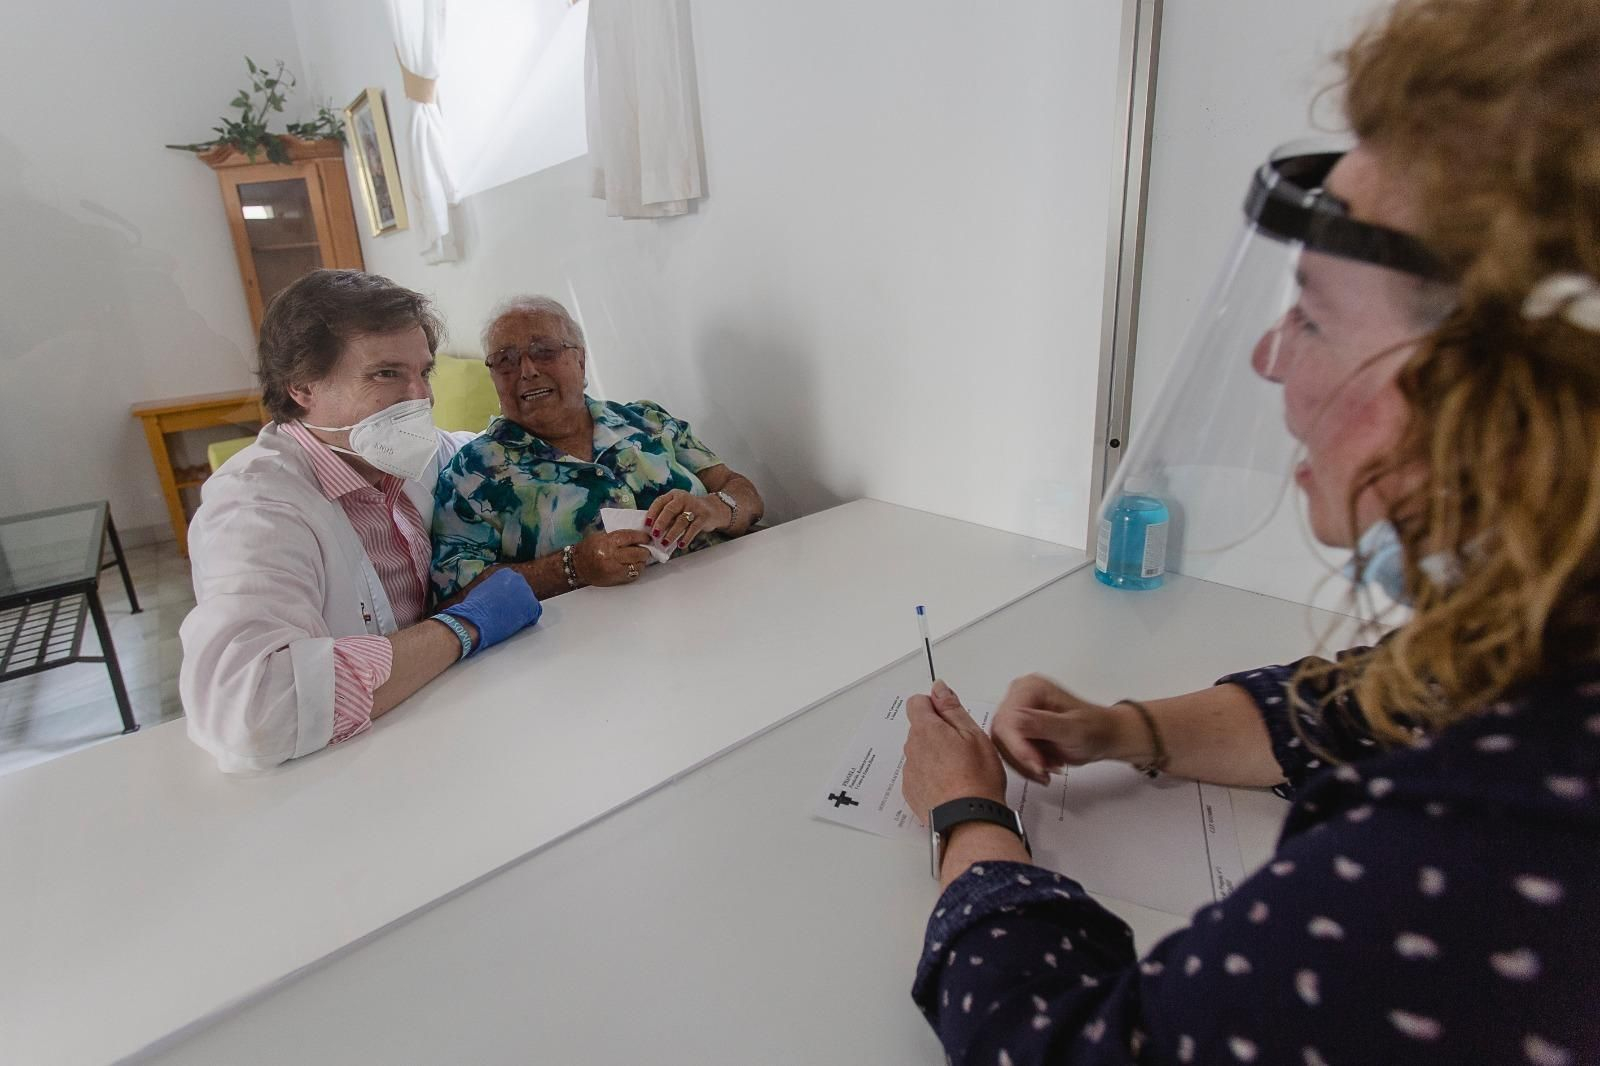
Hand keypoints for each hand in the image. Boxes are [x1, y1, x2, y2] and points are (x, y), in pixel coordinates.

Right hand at [442, 568, 541, 652]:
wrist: (475, 620)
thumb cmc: (475, 608)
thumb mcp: (483, 589)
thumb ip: (495, 588)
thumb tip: (498, 594)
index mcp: (506, 573)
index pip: (514, 585)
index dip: (509, 598)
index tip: (504, 604)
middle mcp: (519, 579)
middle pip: (523, 593)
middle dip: (516, 604)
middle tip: (507, 613)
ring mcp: (527, 592)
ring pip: (528, 604)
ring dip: (521, 612)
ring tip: (507, 619)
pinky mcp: (532, 606)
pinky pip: (534, 615)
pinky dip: (526, 621)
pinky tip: (515, 624)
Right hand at [572, 530, 652, 586]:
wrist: (577, 567)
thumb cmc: (588, 549)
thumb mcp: (601, 536)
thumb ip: (618, 536)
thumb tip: (637, 536)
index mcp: (607, 543)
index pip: (630, 538)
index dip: (642, 537)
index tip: (647, 538)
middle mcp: (612, 557)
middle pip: (638, 553)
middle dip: (644, 551)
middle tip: (646, 549)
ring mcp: (615, 570)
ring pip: (638, 566)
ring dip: (642, 561)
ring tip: (640, 558)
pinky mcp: (616, 580)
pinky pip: (633, 575)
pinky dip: (637, 570)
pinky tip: (634, 566)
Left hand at [645, 489, 730, 551]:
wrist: (713, 509)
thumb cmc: (689, 511)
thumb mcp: (677, 508)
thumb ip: (666, 516)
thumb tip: (651, 532)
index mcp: (673, 495)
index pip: (660, 502)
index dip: (652, 513)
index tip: (646, 525)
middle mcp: (683, 498)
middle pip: (670, 510)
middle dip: (661, 523)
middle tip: (655, 535)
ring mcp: (695, 506)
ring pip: (681, 521)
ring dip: (672, 533)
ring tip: (665, 543)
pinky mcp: (704, 516)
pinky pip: (694, 528)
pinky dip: (686, 538)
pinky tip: (681, 545)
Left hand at [901, 680, 1007, 822]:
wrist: (969, 820)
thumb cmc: (977, 778)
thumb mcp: (973, 734)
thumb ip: (951, 708)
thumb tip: (938, 688)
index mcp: (926, 730)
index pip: (917, 702)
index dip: (935, 705)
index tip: (950, 715)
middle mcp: (912, 749)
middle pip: (919, 728)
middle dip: (937, 732)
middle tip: (963, 746)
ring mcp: (910, 772)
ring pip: (920, 752)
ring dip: (934, 755)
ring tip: (959, 769)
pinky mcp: (912, 792)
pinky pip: (919, 774)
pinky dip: (931, 776)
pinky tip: (951, 785)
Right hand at [990, 674, 1132, 783]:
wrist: (1104, 736)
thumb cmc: (1095, 728)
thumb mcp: (1072, 729)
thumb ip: (1043, 724)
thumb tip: (1016, 721)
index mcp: (1030, 688)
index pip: (1008, 719)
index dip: (1019, 746)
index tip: (1037, 764)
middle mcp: (1019, 696)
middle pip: (1002, 734)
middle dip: (1022, 757)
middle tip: (1044, 770)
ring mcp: (1017, 712)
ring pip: (1003, 746)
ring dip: (1024, 764)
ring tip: (1048, 768)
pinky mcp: (1018, 728)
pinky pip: (1009, 752)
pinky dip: (1026, 765)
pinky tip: (1044, 766)